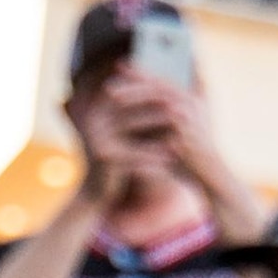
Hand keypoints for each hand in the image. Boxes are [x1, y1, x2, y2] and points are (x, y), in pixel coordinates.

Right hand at [65, 81, 174, 206]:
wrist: (97, 190)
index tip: (178, 95)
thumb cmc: (119, 157)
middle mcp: (95, 119)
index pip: (129, 92)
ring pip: (133, 128)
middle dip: (157, 108)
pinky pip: (133, 153)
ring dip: (158, 129)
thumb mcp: (127, 133)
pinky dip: (153, 154)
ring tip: (181, 132)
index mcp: (100, 109)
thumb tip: (168, 88)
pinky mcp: (102, 157)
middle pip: (130, 107)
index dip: (153, 93)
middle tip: (183, 110)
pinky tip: (171, 158)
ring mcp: (96, 138)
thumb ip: (139, 111)